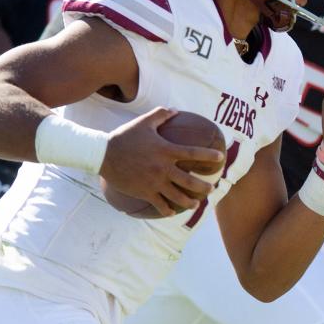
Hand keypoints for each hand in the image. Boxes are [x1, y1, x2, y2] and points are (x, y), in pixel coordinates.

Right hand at [102, 107, 222, 217]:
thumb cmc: (124, 136)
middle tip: (211, 189)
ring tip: (195, 205)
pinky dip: (167, 210)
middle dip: (203, 186)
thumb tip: (175, 110)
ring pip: (177, 196)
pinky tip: (171, 213)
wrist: (103, 154)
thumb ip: (161, 115)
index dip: (209, 155)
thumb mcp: (143, 122)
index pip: (193, 153)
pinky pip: (159, 205)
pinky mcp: (144, 192)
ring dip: (189, 202)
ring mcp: (154, 182)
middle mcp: (163, 168)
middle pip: (189, 181)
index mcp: (165, 150)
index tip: (220, 158)